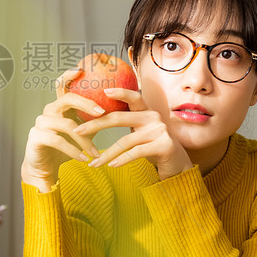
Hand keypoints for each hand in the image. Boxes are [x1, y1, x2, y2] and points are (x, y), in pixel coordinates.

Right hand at [21, 67, 103, 191]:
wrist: (45, 166)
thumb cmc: (67, 147)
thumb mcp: (84, 131)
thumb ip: (94, 120)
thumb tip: (120, 109)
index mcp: (59, 106)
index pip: (62, 85)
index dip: (69, 75)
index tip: (82, 69)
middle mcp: (49, 110)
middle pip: (67, 99)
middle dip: (86, 104)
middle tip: (102, 113)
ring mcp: (41, 123)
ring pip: (66, 124)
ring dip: (84, 139)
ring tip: (95, 152)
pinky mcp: (36, 137)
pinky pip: (58, 141)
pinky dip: (73, 151)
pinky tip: (84, 158)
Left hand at [72, 88, 192, 179]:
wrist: (178, 166)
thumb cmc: (154, 147)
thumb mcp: (141, 132)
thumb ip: (128, 122)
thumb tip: (98, 116)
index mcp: (147, 111)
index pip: (133, 97)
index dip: (120, 92)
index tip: (103, 90)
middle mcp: (154, 117)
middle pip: (120, 118)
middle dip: (96, 124)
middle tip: (78, 130)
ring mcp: (160, 131)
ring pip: (125, 141)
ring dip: (107, 154)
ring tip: (93, 163)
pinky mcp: (164, 145)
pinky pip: (136, 152)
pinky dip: (121, 160)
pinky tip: (111, 166)